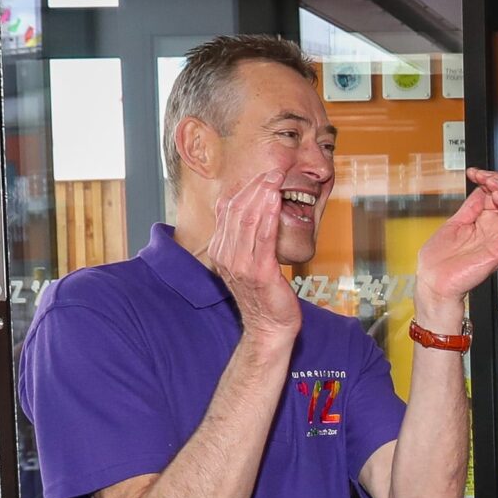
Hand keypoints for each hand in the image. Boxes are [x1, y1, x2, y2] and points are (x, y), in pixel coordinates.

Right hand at [203, 170, 300, 343]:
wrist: (270, 327)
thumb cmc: (265, 295)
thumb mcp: (251, 261)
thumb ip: (249, 239)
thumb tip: (259, 211)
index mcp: (220, 250)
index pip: (227, 209)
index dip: (244, 188)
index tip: (261, 174)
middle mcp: (225, 255)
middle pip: (236, 210)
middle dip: (255, 186)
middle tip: (272, 170)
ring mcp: (240, 264)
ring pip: (247, 219)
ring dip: (263, 195)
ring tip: (275, 178)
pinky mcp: (258, 272)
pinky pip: (262, 236)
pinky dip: (269, 215)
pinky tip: (277, 200)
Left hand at [413, 169, 497, 322]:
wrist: (435, 283)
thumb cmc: (440, 262)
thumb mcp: (455, 223)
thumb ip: (471, 207)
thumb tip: (480, 189)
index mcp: (484, 224)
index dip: (490, 179)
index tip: (475, 173)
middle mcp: (494, 231)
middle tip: (484, 177)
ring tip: (491, 184)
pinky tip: (497, 197)